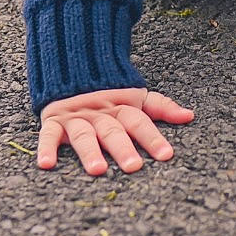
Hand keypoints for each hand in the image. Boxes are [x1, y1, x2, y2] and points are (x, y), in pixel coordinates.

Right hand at [36, 88, 193, 175]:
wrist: (73, 66)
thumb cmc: (110, 92)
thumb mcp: (137, 97)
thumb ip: (161, 107)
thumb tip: (190, 116)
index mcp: (122, 108)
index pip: (140, 122)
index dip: (153, 137)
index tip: (166, 155)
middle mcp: (101, 114)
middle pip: (113, 130)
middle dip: (123, 148)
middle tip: (133, 167)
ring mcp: (77, 117)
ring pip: (84, 134)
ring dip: (90, 151)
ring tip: (97, 169)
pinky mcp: (55, 120)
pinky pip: (48, 134)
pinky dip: (46, 148)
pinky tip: (46, 164)